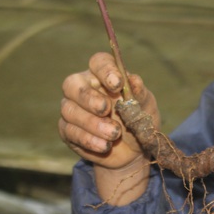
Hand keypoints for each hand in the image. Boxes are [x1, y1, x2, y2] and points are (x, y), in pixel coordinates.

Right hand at [59, 52, 159, 203]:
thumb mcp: (145, 107)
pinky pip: (70, 132)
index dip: (105, 71)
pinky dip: (89, 139)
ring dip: (92, 123)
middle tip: (106, 109)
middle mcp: (83, 88)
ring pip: (70, 111)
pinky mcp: (68, 130)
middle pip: (73, 84)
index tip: (118, 84)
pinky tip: (105, 146)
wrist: (133, 150)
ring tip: (114, 134)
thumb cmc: (138, 120)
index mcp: (103, 76)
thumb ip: (140, 94)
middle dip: (89, 97)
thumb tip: (134, 80)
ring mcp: (72, 109)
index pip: (98, 63)